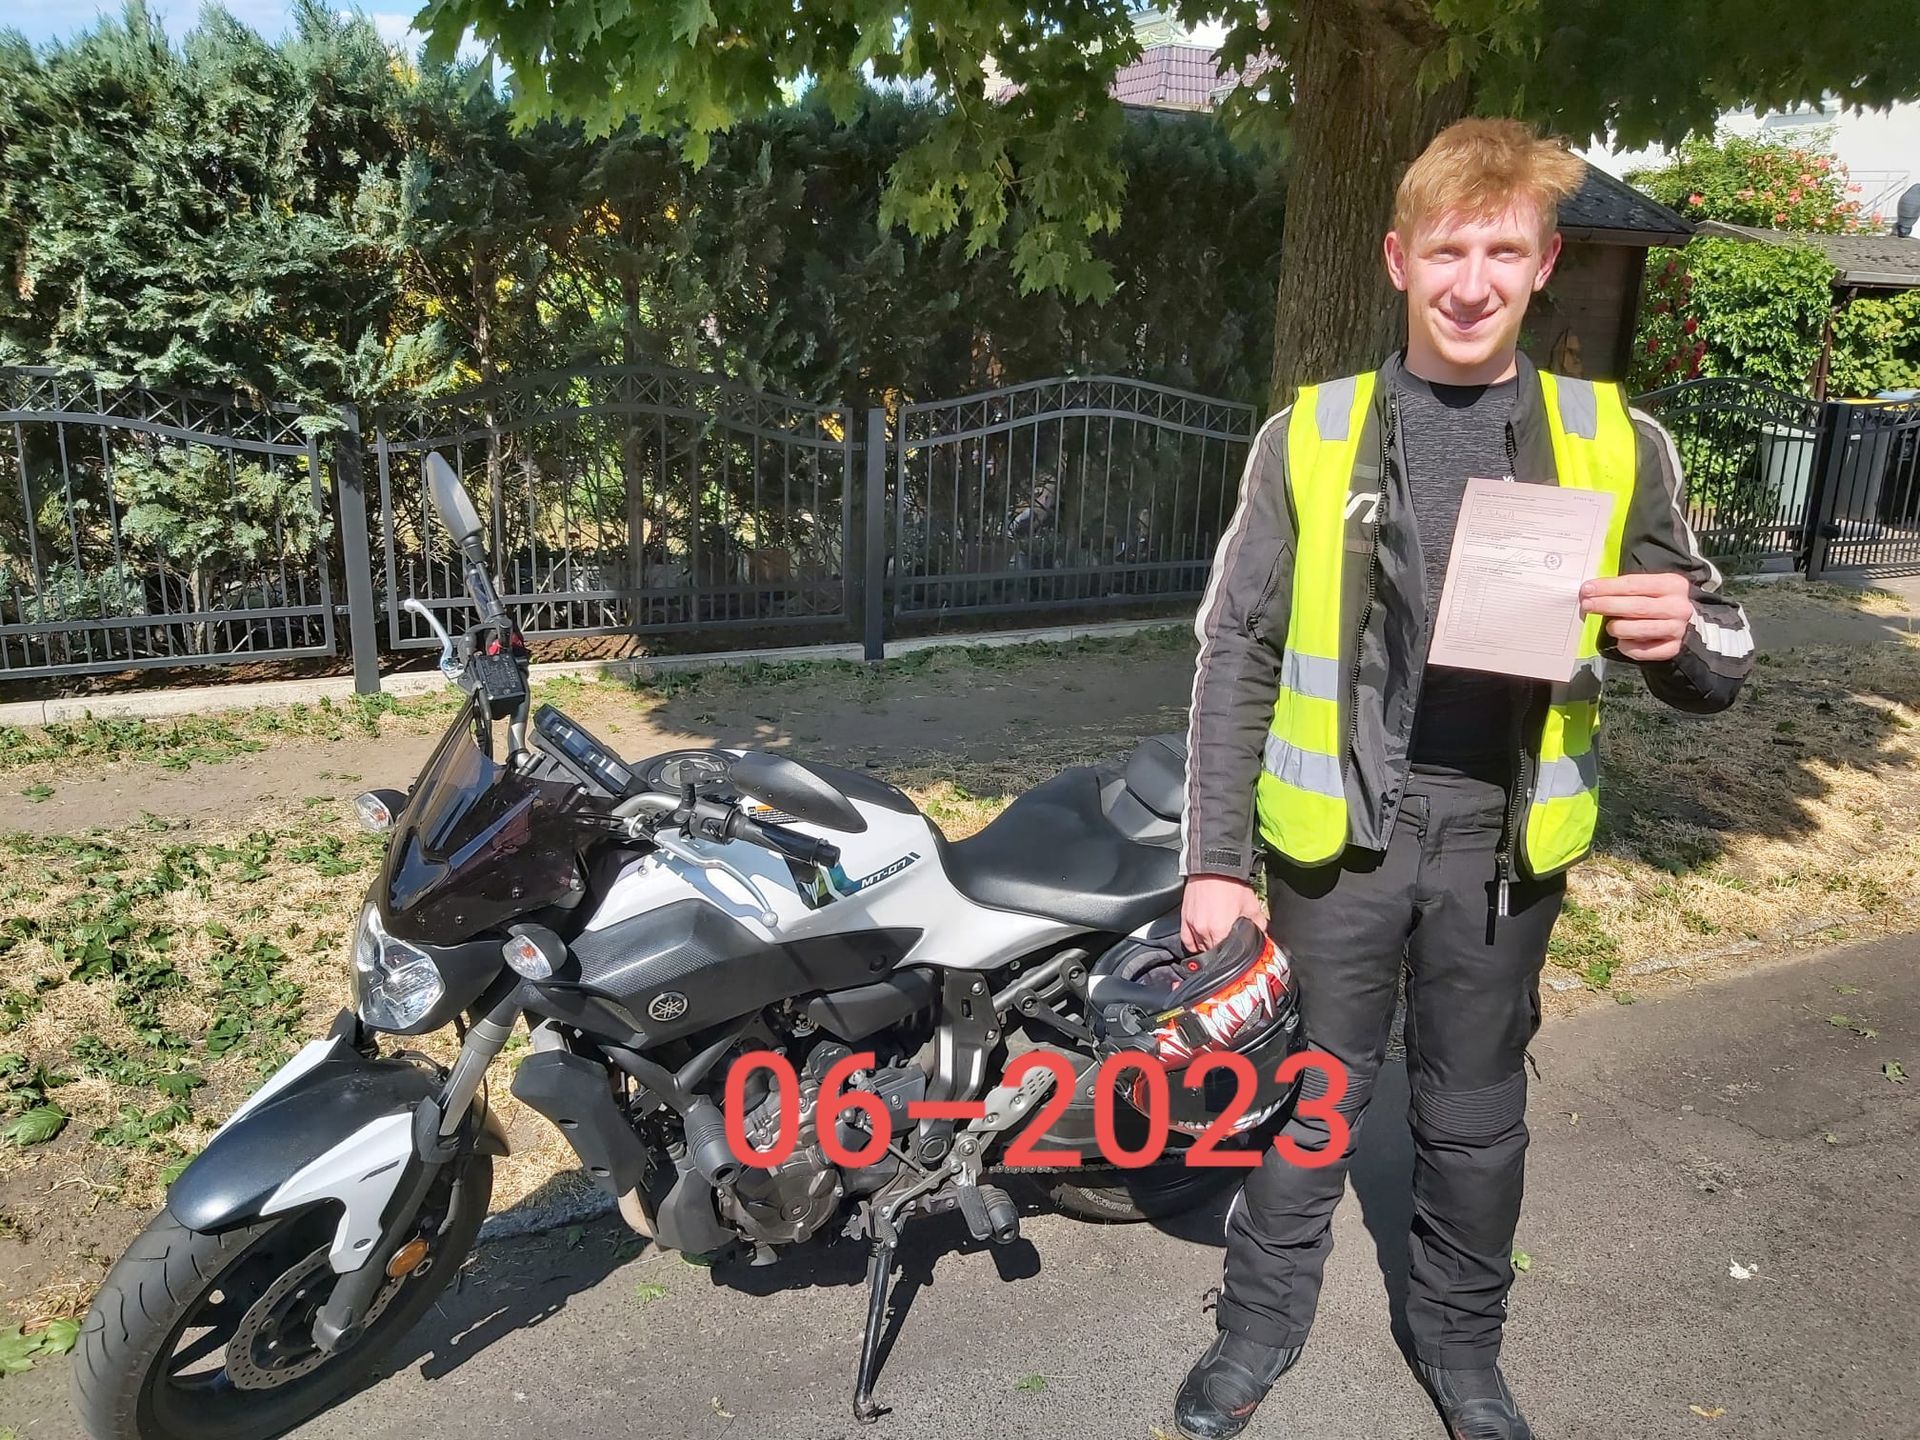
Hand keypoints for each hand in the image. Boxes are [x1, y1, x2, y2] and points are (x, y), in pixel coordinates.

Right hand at [1180, 874, 1267, 952]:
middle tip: (1228, 948)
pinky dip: (1194, 944)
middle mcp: (1204, 931)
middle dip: (1221, 953)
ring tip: (1217, 942)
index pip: (1225, 957)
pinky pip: (1187, 941)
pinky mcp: (1184, 919)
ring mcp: (1192, 926)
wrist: (1215, 867)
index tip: (1236, 956)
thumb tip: (1262, 938)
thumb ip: (1259, 926)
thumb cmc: (1232, 884)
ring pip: (1199, 949)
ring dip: (1208, 948)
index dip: (1232, 958)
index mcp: (1221, 931)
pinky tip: (1202, 942)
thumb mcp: (1252, 906)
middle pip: (1211, 954)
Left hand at [1578, 572, 1692, 661]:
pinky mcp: (1672, 648)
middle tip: (1588, 605)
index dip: (1608, 587)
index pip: (1635, 585)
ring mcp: (1677, 629)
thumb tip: (1591, 591)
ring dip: (1617, 628)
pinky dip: (1627, 647)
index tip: (1588, 589)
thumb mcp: (1645, 587)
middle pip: (1637, 606)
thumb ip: (1622, 587)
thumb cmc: (1654, 602)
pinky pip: (1643, 651)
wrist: (1676, 622)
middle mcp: (1677, 607)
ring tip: (1609, 626)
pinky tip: (1622, 641)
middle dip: (1607, 605)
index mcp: (1672, 584)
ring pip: (1640, 629)